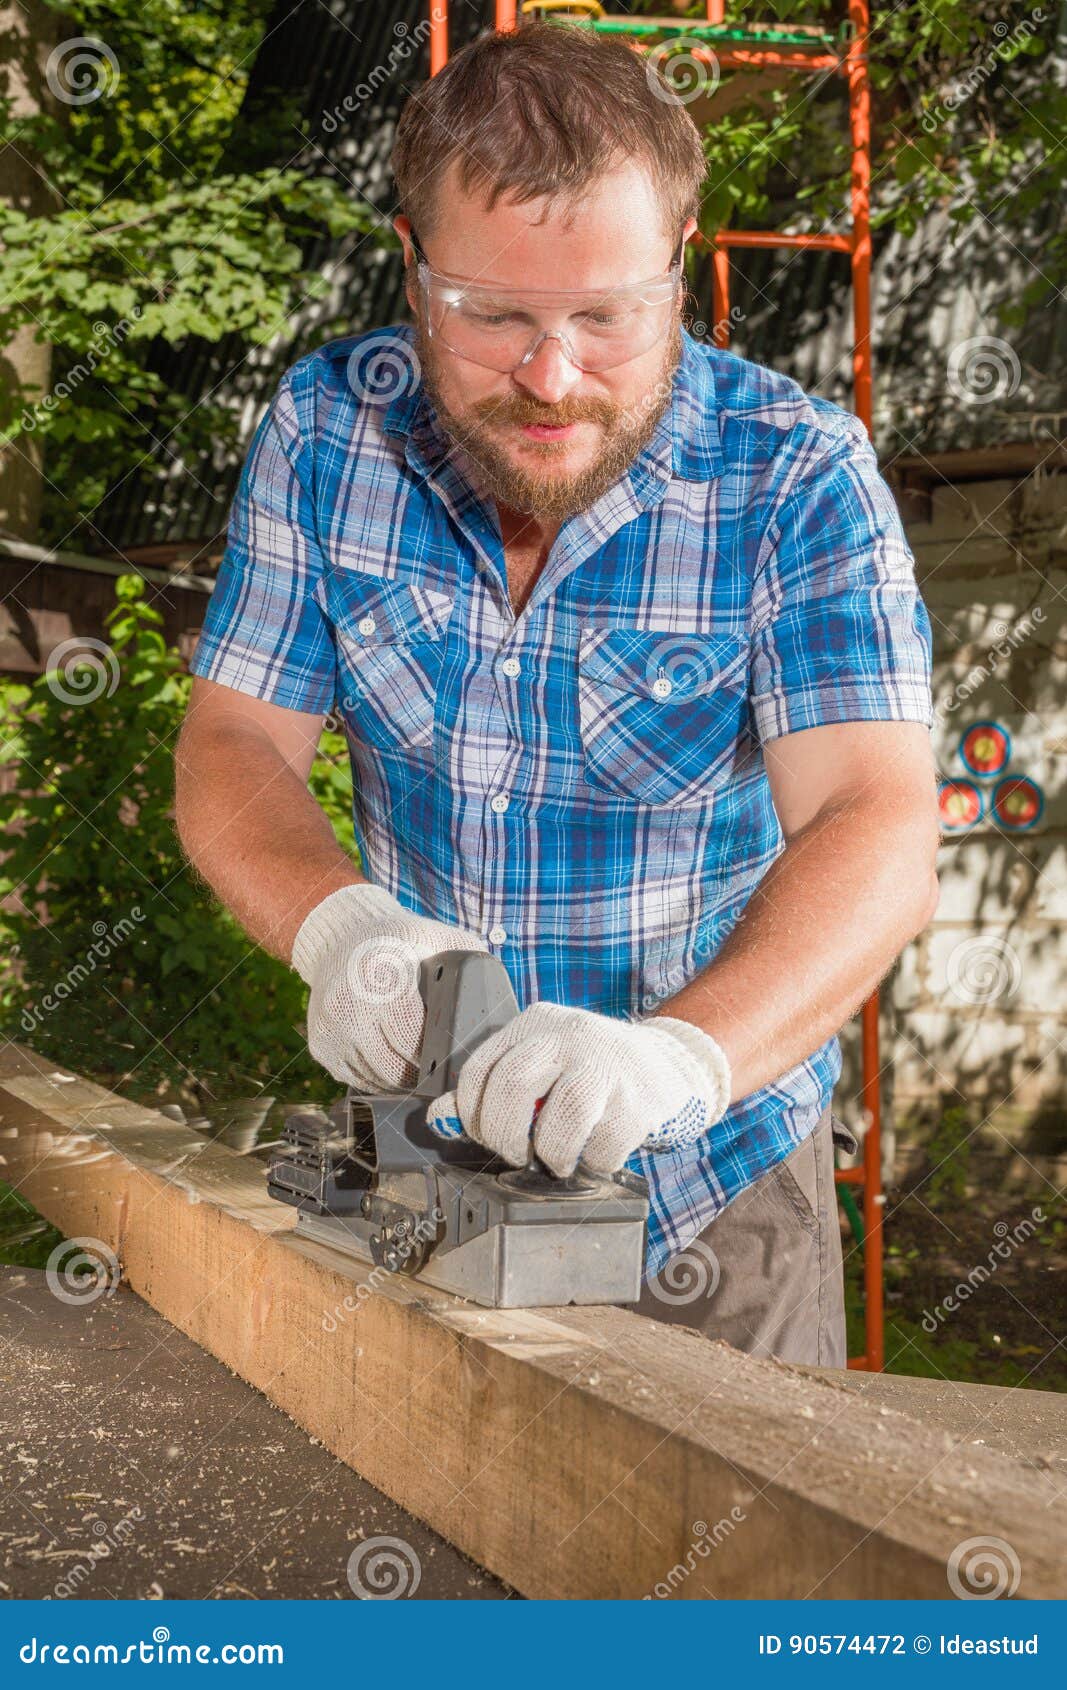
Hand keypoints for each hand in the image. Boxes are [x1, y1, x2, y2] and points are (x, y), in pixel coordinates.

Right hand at [291, 884, 486, 1088]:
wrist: (344, 934)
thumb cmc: (403, 941)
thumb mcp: (442, 940)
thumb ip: (474, 967)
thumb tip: (505, 1008)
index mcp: (383, 976)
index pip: (416, 1041)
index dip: (441, 1057)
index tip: (457, 1058)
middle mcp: (349, 1004)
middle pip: (398, 1068)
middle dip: (425, 1073)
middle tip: (445, 1068)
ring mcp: (331, 1029)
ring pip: (378, 1079)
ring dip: (403, 1078)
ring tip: (422, 1063)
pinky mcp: (321, 1046)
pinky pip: (359, 1079)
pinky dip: (380, 1076)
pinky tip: (393, 1057)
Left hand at [426, 1001, 730, 1176]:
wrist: (669, 1065)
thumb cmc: (591, 1073)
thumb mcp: (540, 1066)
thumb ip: (490, 1091)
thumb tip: (439, 1120)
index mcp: (536, 1023)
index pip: (479, 1070)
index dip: (473, 1116)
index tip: (489, 1137)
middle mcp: (569, 1034)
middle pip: (512, 1086)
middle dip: (505, 1137)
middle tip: (519, 1155)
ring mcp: (607, 1065)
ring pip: (559, 1121)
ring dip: (552, 1156)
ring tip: (560, 1161)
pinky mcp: (640, 1100)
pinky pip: (602, 1148)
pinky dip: (593, 1164)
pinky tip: (596, 1155)